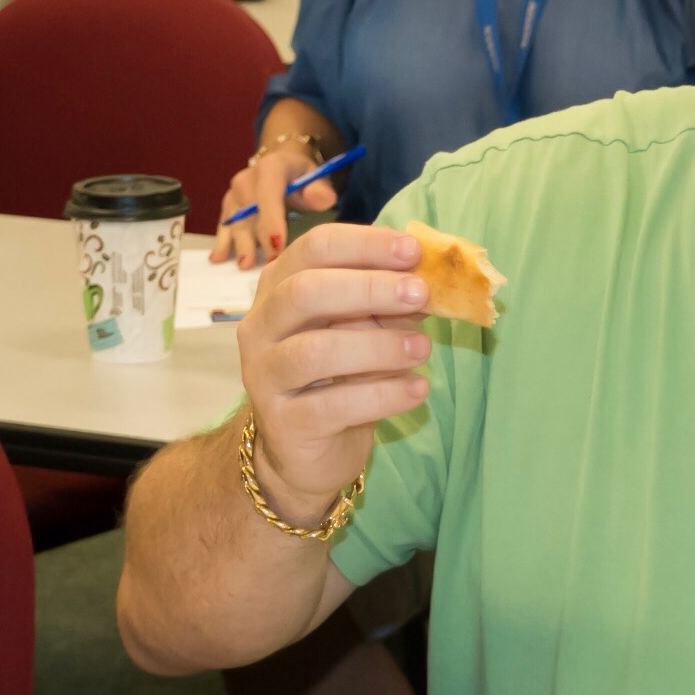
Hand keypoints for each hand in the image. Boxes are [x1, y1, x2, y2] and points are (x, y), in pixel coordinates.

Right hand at [210, 136, 339, 268]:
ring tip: (245, 265)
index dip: (272, 220)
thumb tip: (323, 199)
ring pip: (236, 221)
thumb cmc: (303, 175)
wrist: (283, 164)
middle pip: (250, 212)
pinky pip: (225, 225)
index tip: (279, 244)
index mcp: (271, 168)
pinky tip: (217, 258)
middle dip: (259, 239)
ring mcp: (235, 193)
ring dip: (240, 244)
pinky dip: (222, 242)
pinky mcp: (229, 206)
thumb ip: (320, 189)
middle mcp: (247, 179)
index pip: (269, 195)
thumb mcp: (317, 177)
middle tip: (269, 264)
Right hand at [236, 224, 429, 519]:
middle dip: (369, 288)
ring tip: (424, 348)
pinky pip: (333, 404)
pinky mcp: (284, 422)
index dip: (366, 244)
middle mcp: (262, 325)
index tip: (414, 250)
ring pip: (315, 351)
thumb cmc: (342, 375)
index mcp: (280, 286)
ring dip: (379, 345)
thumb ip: (390, 303)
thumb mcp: (367, 329)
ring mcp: (264, 374)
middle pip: (306, 292)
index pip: (315, 248)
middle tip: (421, 293)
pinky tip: (418, 389)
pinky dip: (383, 395)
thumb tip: (432, 278)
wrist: (309, 449)